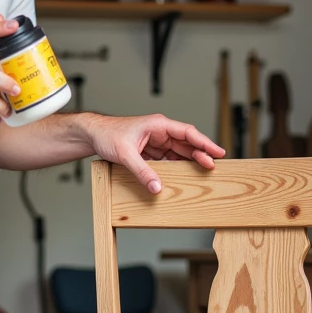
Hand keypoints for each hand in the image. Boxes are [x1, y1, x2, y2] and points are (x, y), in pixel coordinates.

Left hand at [87, 113, 224, 193]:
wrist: (93, 135)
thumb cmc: (108, 134)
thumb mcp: (125, 154)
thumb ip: (142, 171)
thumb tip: (156, 187)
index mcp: (158, 125)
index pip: (187, 133)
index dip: (204, 142)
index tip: (217, 152)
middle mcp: (160, 132)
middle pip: (187, 143)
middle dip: (201, 154)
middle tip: (214, 167)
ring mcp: (156, 142)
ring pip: (179, 152)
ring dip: (189, 162)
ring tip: (203, 173)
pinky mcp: (151, 151)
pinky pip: (168, 160)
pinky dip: (176, 167)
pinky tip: (183, 176)